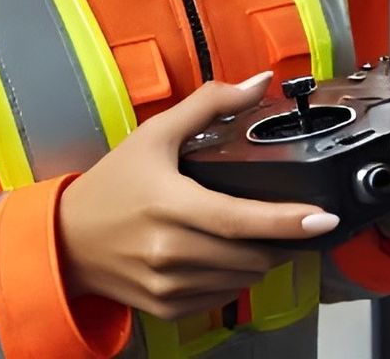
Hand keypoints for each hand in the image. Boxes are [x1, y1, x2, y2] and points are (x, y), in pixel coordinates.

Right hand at [58, 72, 339, 319]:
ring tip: (245, 235)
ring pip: (242, 279)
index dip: (288, 221)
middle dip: (277, 238)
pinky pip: (222, 297)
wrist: (65, 239)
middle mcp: (169, 250)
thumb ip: (209, 104)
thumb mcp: (154, 135)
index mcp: (169, 204)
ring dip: (256, 258)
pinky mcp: (167, 307)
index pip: (240, 219)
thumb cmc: (110, 186)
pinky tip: (217, 255)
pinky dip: (232, 278)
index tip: (323, 219)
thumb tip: (258, 82)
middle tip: (278, 217)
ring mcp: (168, 284)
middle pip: (252, 254)